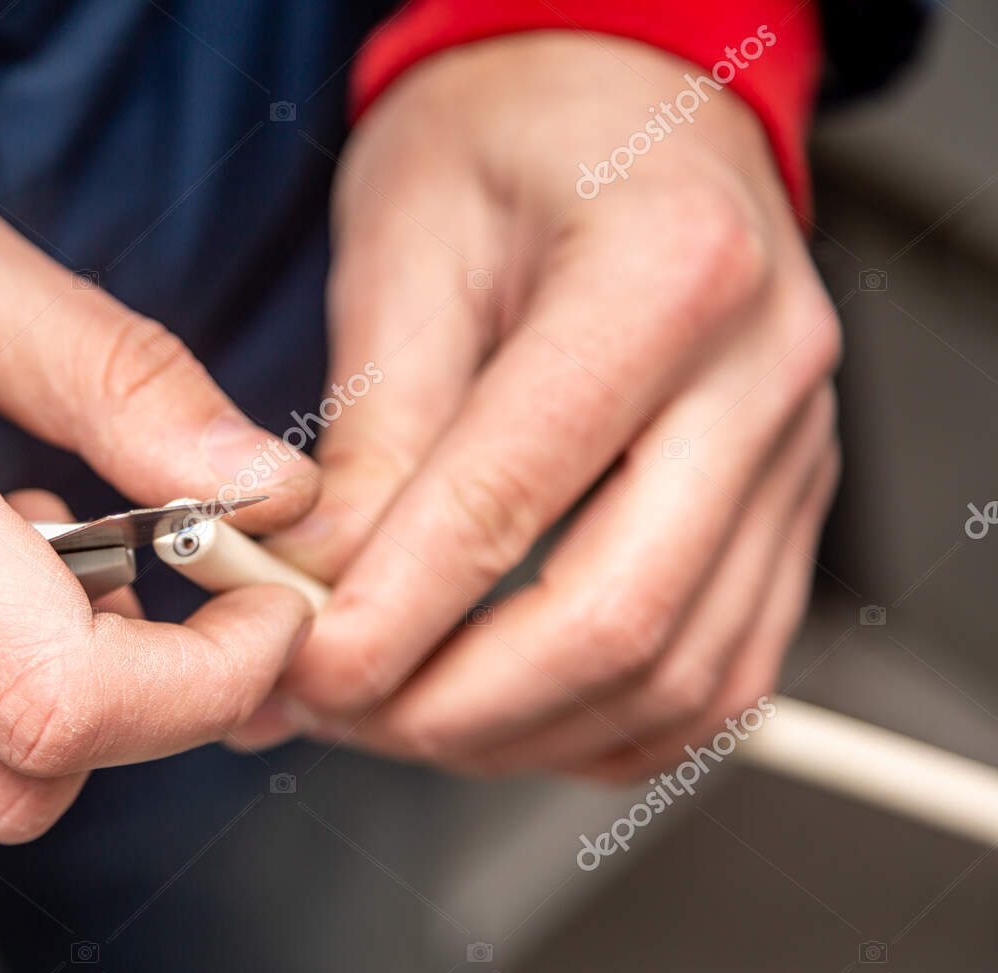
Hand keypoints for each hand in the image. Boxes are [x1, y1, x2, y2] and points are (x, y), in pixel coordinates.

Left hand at [236, 33, 840, 779]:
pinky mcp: (788, 508)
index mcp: (664, 271)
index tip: (310, 667)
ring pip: (678, 675)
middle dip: (455, 706)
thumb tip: (320, 581)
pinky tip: (513, 717)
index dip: (396, 614)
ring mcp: (795, 451)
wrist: (617, 106)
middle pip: (618, 621)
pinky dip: (608, 728)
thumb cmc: (508, 141)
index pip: (516, 497)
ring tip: (402, 717)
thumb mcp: (406, 247)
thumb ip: (372, 430)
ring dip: (523, 733)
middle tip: (344, 711)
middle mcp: (763, 371)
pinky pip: (722, 674)